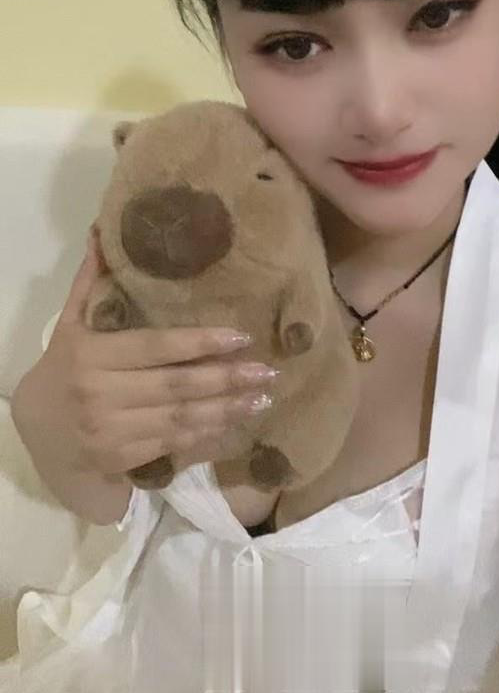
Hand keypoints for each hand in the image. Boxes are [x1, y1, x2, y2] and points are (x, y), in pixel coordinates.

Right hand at [12, 228, 278, 483]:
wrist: (37, 434)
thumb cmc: (61, 369)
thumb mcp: (69, 326)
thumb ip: (89, 284)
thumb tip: (100, 233)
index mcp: (91, 355)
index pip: (154, 347)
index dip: (199, 342)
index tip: (241, 337)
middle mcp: (100, 393)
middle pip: (174, 385)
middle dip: (226, 378)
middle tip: (267, 371)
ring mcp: (110, 430)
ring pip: (179, 418)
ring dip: (226, 410)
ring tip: (263, 397)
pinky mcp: (120, 458)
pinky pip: (172, 444)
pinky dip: (206, 434)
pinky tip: (235, 423)